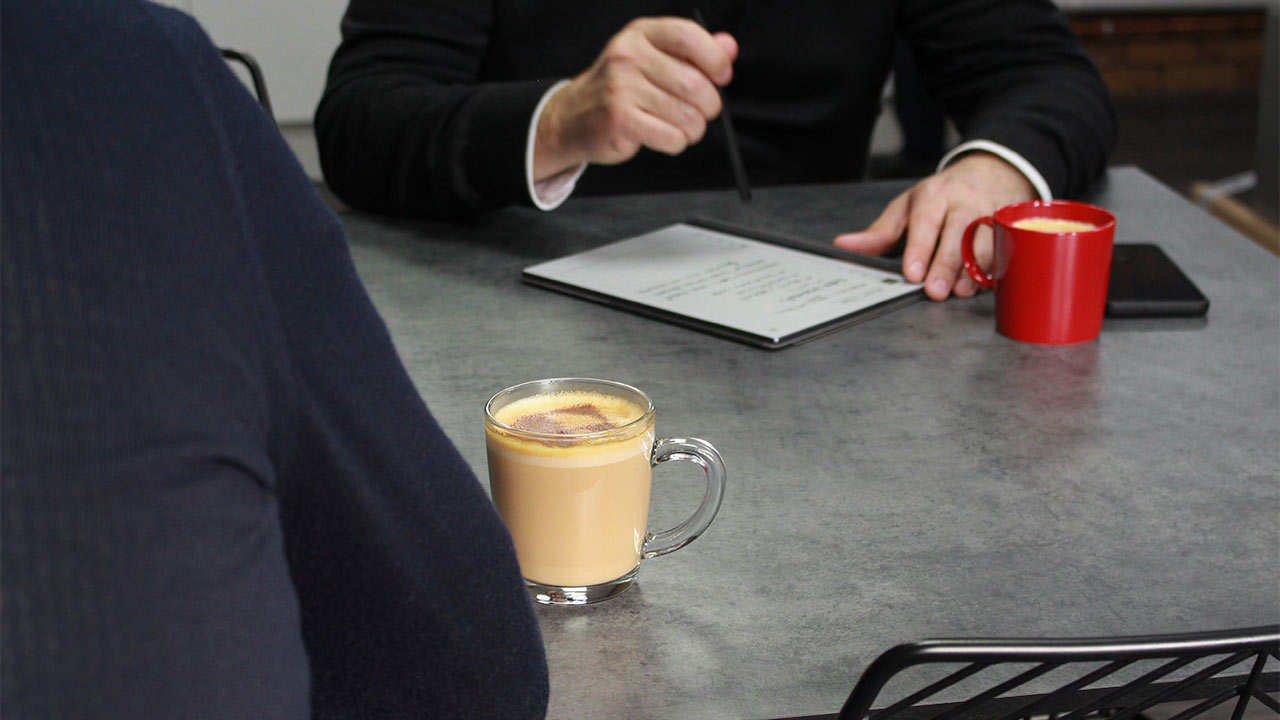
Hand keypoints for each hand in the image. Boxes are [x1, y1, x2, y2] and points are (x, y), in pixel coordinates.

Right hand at [533, 17, 737, 181]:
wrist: (571, 117)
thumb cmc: (619, 89)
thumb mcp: (653, 58)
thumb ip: (692, 51)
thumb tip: (729, 46)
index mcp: (640, 34)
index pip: (689, 36)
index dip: (715, 59)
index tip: (721, 76)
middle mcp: (628, 56)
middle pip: (694, 83)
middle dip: (709, 105)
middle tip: (701, 111)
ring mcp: (621, 89)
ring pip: (686, 115)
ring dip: (694, 128)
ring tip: (682, 127)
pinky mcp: (619, 120)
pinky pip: (671, 137)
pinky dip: (677, 142)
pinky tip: (665, 136)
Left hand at [833, 153, 1036, 300]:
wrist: (990, 174)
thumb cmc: (942, 196)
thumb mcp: (907, 207)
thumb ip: (880, 232)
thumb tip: (844, 246)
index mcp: (934, 195)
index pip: (926, 222)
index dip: (920, 249)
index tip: (912, 274)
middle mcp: (964, 202)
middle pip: (957, 234)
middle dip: (946, 265)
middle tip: (935, 291)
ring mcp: (991, 213)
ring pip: (985, 243)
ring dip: (974, 270)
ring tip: (961, 291)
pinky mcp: (1011, 226)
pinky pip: (1006, 250)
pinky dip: (995, 270)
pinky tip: (984, 285)